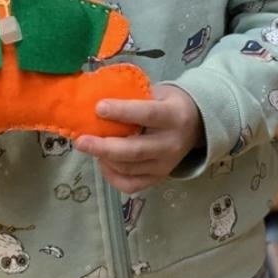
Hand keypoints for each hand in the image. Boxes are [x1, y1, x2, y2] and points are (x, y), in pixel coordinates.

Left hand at [76, 86, 205, 195]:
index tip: (98, 107)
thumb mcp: (158, 93)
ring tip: (89, 147)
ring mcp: (166, 165)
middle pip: (135, 150)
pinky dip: (112, 176)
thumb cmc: (168, 104)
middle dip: (104, 147)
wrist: (196, 125)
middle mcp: (171, 144)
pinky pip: (131, 185)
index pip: (148, 115)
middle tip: (81, 141)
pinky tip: (103, 162)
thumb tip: (95, 98)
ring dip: (105, 159)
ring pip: (129, 169)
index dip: (122, 112)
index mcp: (174, 116)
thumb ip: (133, 97)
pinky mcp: (159, 178)